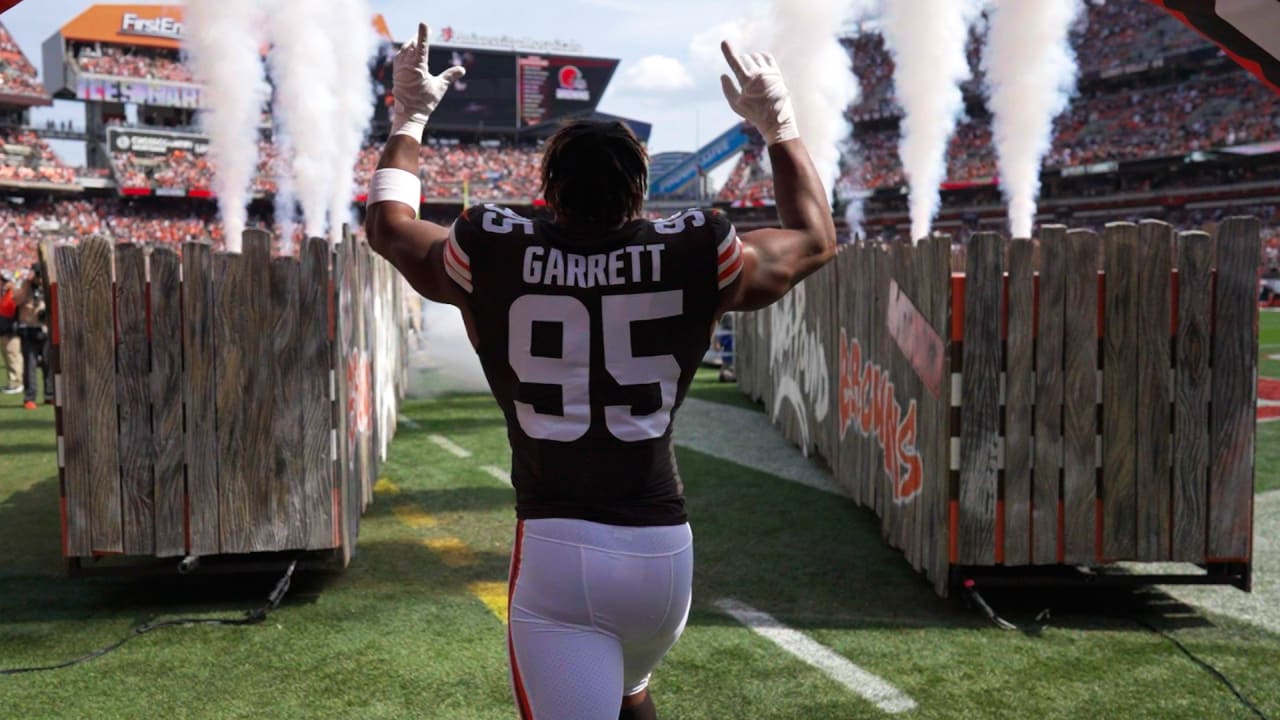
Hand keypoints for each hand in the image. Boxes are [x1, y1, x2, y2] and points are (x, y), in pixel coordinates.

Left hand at [391, 22, 466, 140]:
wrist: (409, 113)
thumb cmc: (425, 101)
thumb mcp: (440, 87)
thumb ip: (450, 75)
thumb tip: (462, 69)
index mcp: (418, 67)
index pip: (422, 46)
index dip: (423, 34)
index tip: (424, 24)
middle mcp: (407, 65)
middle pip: (412, 45)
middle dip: (418, 38)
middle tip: (424, 31)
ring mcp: (400, 68)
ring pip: (404, 49)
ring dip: (411, 43)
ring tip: (416, 39)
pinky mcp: (396, 72)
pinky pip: (399, 56)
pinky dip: (403, 51)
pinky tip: (405, 50)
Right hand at [719, 41, 798, 145]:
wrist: (775, 120)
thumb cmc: (753, 114)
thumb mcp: (736, 105)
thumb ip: (728, 89)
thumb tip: (723, 74)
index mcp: (748, 82)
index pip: (735, 63)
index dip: (728, 52)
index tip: (724, 42)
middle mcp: (759, 74)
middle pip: (745, 58)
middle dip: (740, 63)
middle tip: (740, 74)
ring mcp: (770, 72)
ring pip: (755, 56)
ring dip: (749, 59)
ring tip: (749, 70)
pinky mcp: (777, 72)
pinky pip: (767, 57)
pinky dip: (760, 57)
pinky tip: (758, 62)